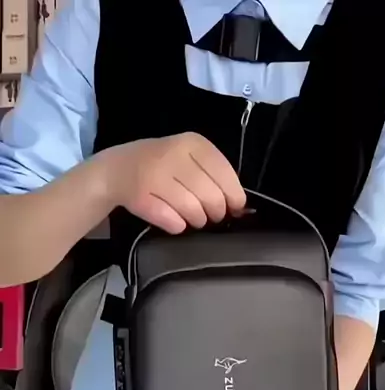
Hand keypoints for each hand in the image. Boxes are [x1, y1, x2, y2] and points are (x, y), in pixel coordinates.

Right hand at [104, 132, 245, 232]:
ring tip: (191, 217)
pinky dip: (177, 226)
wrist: (117, 170)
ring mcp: (156, 177)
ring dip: (198, 221)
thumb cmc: (163, 166)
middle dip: (216, 213)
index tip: (233, 208)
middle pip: (213, 198)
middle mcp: (174, 156)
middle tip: (209, 215)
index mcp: (192, 143)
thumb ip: (215, 177)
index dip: (234, 197)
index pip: (226, 175)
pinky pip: (174, 224)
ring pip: (195, 213)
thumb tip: (242, 208)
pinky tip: (173, 218)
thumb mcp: (189, 159)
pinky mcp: (142, 198)